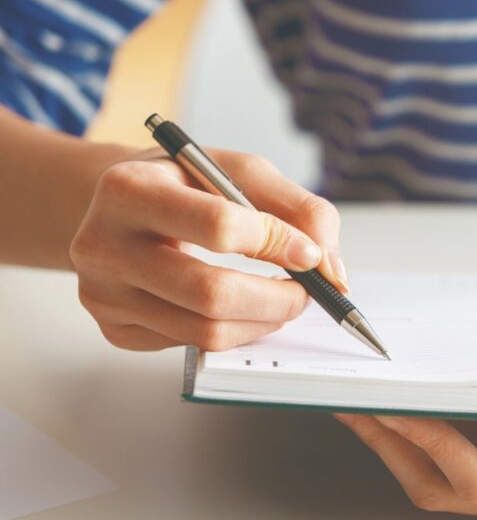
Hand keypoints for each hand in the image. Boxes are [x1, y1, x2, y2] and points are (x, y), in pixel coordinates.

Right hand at [70, 148, 347, 350]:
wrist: (121, 206)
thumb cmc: (188, 184)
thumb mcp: (243, 172)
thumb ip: (300, 210)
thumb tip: (331, 270)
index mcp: (130, 189)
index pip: (219, 226)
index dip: (278, 243)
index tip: (309, 254)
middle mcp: (103, 244)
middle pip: (211, 293)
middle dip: (278, 299)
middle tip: (307, 293)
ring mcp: (104, 294)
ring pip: (205, 332)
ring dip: (262, 322)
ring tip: (281, 299)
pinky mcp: (115, 329)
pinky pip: (191, 347)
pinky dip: (233, 332)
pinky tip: (239, 307)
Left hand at [336, 399, 476, 519]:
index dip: (442, 450)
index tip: (404, 408)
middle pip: (440, 483)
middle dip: (392, 443)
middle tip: (351, 394)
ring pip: (429, 471)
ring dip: (387, 434)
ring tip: (350, 387)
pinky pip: (439, 446)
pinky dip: (407, 421)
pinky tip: (388, 383)